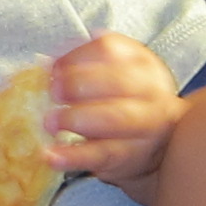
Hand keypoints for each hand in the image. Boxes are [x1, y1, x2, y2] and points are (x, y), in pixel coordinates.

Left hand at [45, 31, 180, 185]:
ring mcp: (145, 126)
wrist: (158, 142)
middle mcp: (149, 91)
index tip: (53, 68)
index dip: (75, 56)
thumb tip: (47, 66)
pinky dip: (73, 156)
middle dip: (77, 85)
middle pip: (115, 82)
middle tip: (52, 93)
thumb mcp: (114, 72)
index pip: (108, 49)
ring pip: (113, 118)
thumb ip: (82, 64)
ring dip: (75, 119)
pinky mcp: (131, 156)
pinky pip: (101, 155)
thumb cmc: (126, 100)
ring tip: (49, 123)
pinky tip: (52, 155)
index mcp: (140, 62)